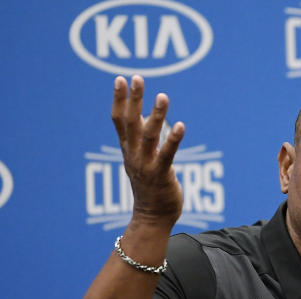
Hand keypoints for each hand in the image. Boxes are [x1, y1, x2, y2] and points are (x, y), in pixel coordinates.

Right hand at [110, 75, 184, 224]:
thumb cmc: (150, 187)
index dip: (119, 100)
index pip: (119, 120)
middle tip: (136, 78)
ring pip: (148, 136)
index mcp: (127, 149)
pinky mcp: (161, 175)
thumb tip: (144, 116)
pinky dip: (173, 139)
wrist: (151, 218)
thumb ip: (141, 139)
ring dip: (156, 116)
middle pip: (131, 123)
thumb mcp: (141, 159)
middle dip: (133, 99)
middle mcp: (133, 155)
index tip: (120, 79)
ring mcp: (146, 165)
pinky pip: (167, 154)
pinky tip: (182, 126)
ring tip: (163, 96)